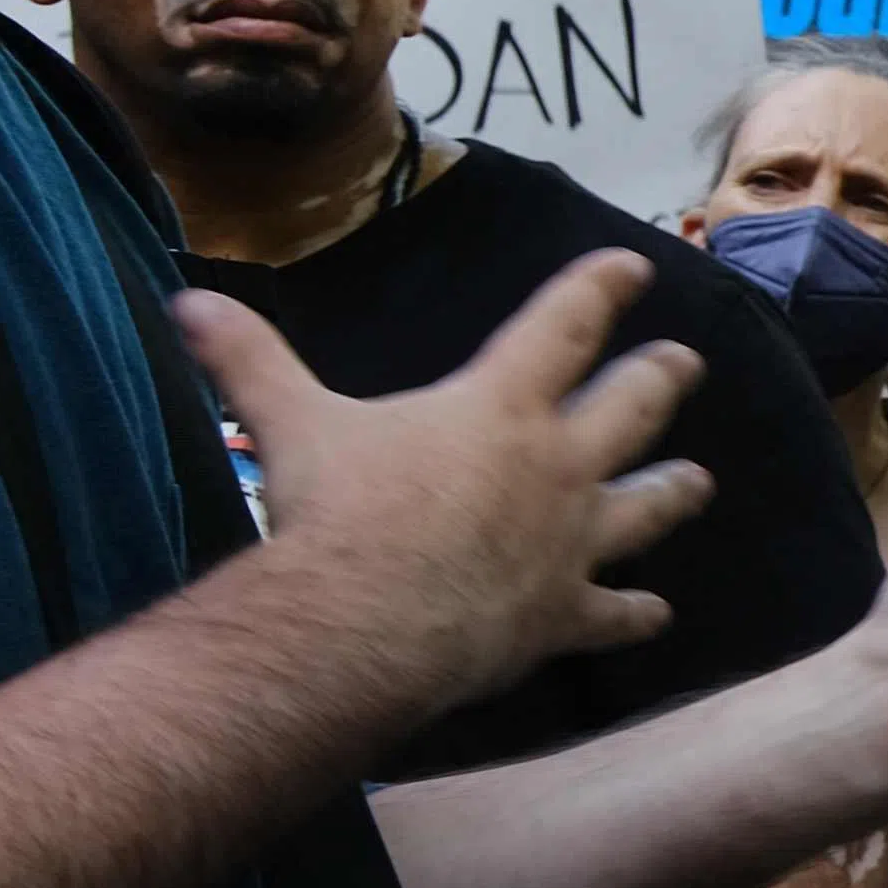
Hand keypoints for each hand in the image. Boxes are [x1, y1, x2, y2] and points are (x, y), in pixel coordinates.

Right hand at [181, 253, 705, 713]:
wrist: (367, 620)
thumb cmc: (337, 511)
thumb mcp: (290, 421)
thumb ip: (249, 359)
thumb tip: (187, 300)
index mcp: (498, 406)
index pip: (563, 326)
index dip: (599, 290)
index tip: (635, 268)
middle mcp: (554, 466)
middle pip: (629, 409)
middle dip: (659, 379)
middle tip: (686, 362)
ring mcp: (570, 544)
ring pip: (645, 508)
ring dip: (673, 492)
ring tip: (700, 480)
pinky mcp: (564, 615)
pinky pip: (614, 615)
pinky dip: (636, 615)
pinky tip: (658, 614)